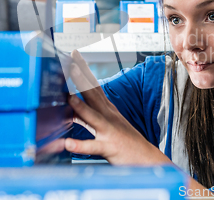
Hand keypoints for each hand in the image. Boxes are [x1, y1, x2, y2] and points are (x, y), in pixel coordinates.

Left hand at [64, 50, 171, 165]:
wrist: (146, 159)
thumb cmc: (123, 142)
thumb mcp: (105, 125)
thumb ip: (86, 117)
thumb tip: (69, 108)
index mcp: (107, 109)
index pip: (93, 85)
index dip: (83, 70)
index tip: (74, 54)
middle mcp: (108, 116)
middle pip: (93, 94)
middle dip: (81, 78)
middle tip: (70, 63)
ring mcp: (109, 131)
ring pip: (94, 117)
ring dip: (81, 107)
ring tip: (68, 97)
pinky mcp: (109, 147)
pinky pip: (94, 147)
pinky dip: (81, 145)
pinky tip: (68, 144)